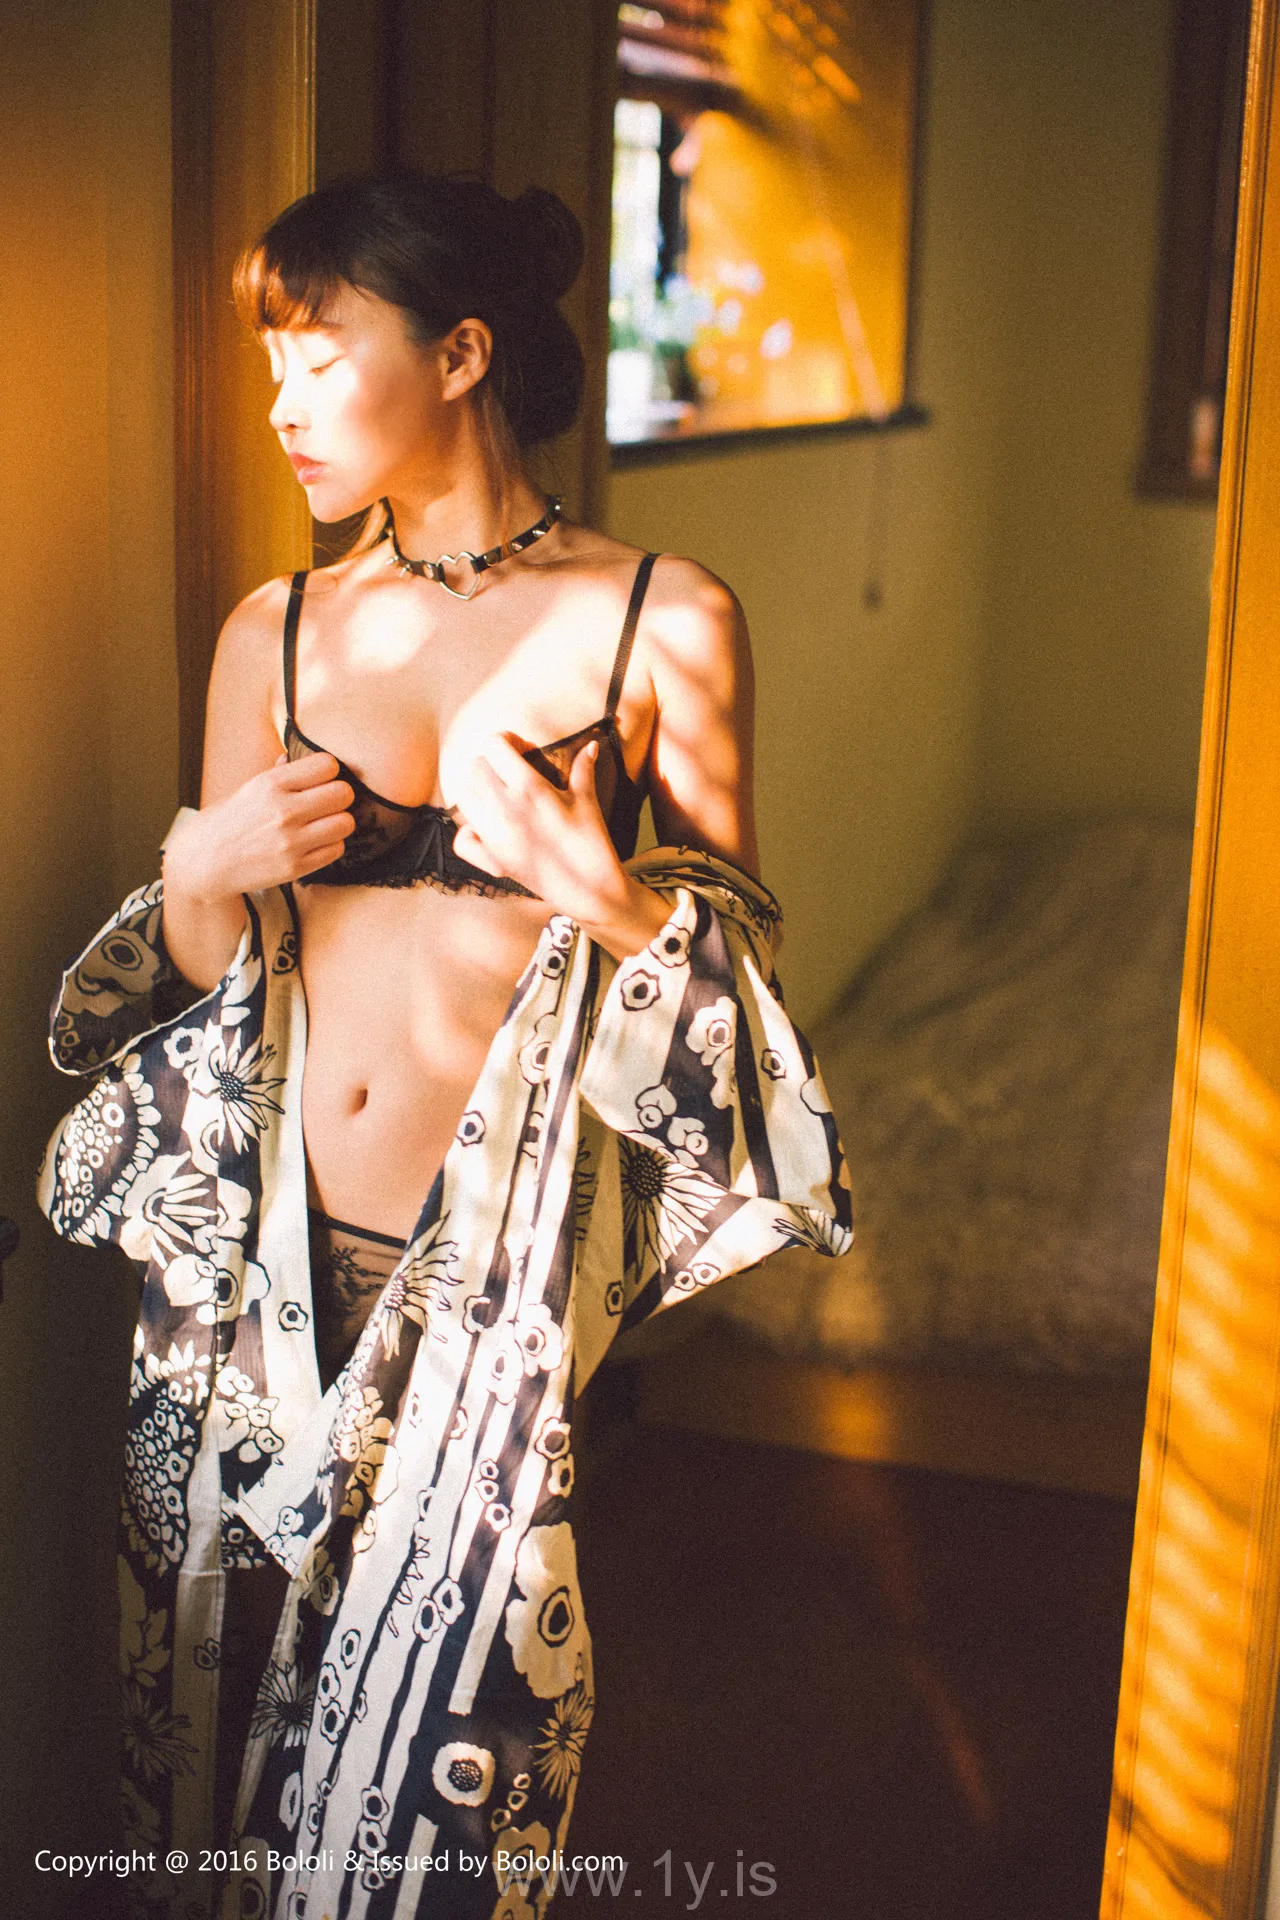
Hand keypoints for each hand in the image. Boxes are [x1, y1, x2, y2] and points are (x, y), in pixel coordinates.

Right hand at [164, 752, 355, 905]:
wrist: (204, 862)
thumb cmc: (228, 821)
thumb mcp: (249, 789)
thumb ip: (279, 774)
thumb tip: (298, 756)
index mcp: (271, 784)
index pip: (327, 765)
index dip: (329, 771)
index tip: (321, 779)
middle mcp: (283, 811)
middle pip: (343, 794)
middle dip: (339, 796)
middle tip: (328, 803)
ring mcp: (291, 841)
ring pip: (345, 823)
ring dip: (339, 822)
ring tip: (324, 824)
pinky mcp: (296, 867)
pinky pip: (336, 849)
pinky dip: (331, 845)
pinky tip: (316, 842)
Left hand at [451, 732, 673, 959]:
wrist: (589, 890)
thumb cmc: (591, 842)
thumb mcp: (587, 801)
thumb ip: (583, 769)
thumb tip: (591, 745)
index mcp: (529, 788)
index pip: (495, 746)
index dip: (506, 740)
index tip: (521, 749)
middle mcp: (504, 808)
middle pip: (475, 768)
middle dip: (491, 764)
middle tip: (510, 772)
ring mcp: (493, 835)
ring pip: (463, 797)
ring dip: (477, 790)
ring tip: (498, 795)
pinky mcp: (491, 859)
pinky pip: (462, 839)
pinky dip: (469, 831)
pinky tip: (486, 828)